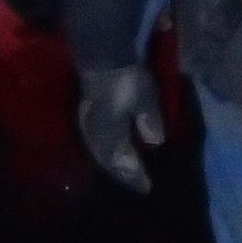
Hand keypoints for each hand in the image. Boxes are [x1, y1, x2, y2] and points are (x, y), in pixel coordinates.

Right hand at [78, 66, 164, 192]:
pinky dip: (105, 149)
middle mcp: (97, 136)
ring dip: (112, 162)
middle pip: (109, 162)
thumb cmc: (126, 80)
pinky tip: (112, 148)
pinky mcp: (86, 114)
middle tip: (135, 182)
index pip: (124, 164)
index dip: (135, 176)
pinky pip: (96, 141)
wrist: (101, 55)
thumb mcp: (145, 101)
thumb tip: (155, 142)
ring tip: (123, 168)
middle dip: (123, 173)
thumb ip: (149, 123)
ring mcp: (88, 125)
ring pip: (100, 152)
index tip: (146, 187)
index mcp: (111, 137)